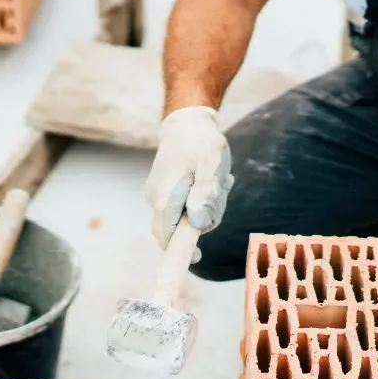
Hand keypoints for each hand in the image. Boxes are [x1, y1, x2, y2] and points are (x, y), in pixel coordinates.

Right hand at [144, 107, 233, 250]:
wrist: (186, 121)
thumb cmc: (201, 142)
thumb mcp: (212, 163)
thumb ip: (206, 193)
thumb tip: (197, 224)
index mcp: (164, 197)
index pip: (165, 236)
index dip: (178, 251)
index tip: (197, 257)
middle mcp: (155, 199)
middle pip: (179, 227)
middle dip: (205, 217)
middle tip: (222, 190)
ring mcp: (158, 194)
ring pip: (184, 216)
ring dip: (207, 204)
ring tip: (219, 179)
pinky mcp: (164, 190)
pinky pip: (183, 205)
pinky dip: (200, 197)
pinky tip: (211, 178)